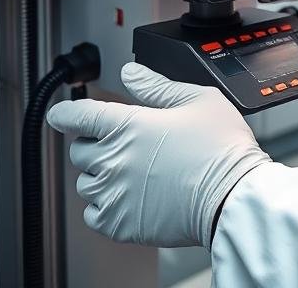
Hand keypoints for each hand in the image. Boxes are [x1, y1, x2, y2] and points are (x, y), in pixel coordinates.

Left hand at [47, 62, 270, 247]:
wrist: (233, 195)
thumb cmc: (222, 148)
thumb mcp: (198, 99)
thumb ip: (157, 86)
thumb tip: (131, 73)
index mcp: (128, 126)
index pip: (76, 115)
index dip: (66, 113)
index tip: (64, 115)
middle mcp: (113, 160)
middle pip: (79, 150)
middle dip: (95, 144)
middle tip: (123, 144)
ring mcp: (114, 195)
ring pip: (85, 183)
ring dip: (101, 175)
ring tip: (132, 173)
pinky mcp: (119, 224)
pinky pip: (93, 214)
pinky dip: (105, 205)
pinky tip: (130, 197)